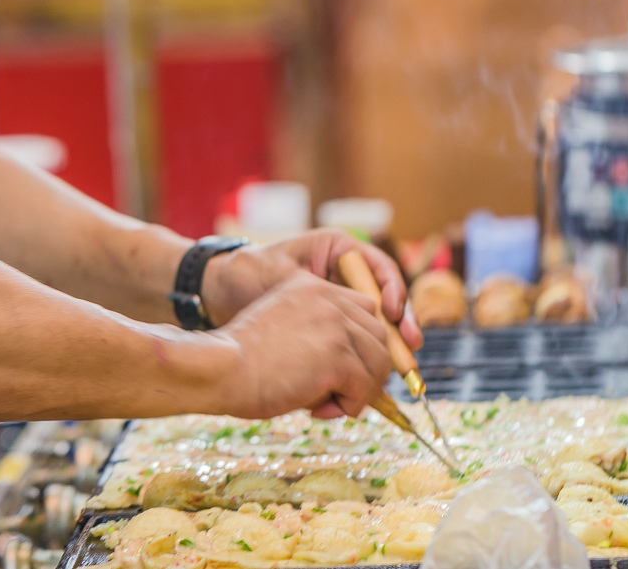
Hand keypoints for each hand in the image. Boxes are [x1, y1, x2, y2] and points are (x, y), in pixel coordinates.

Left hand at [201, 228, 422, 350]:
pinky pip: (356, 343)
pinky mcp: (332, 326)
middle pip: (387, 302)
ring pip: (375, 327)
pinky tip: (361, 378)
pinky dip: (360, 361)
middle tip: (409, 349)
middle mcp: (345, 274)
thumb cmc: (246, 276)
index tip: (394, 314)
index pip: (381, 269)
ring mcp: (340, 300)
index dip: (395, 292)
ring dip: (383, 351)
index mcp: (339, 249)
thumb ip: (321, 293)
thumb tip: (364, 309)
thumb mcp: (286, 277)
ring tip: (392, 369)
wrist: (218, 295)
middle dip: (399, 329)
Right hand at [209, 270, 391, 418]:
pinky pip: (365, 387)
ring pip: (379, 362)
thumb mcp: (284, 330)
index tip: (337, 371)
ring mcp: (336, 325)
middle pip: (378, 336)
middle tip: (333, 393)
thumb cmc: (241, 359)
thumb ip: (318, 336)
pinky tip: (319, 410)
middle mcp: (329, 297)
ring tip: (325, 404)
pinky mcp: (339, 356)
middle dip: (364, 369)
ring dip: (358, 390)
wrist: (220, 368)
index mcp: (311, 286)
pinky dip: (349, 406)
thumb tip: (359, 372)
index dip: (358, 345)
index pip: (363, 310)